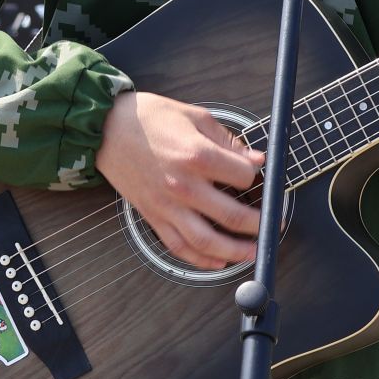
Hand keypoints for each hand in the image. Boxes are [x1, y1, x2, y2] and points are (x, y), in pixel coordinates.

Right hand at [94, 90, 264, 270]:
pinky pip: (179, 247)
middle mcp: (184, 186)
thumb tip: (255, 159)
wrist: (106, 128)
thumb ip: (228, 140)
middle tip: (272, 223)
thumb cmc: (149, 117)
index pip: (243, 177)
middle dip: (259, 223)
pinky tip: (217, 262)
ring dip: (235, 251)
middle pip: (232, 216)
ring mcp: (168, 206)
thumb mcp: (195, 116)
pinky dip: (200, 260)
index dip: (257, 177)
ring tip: (253, 252)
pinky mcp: (153, 217)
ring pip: (207, 242)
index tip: (260, 176)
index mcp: (197, 156)